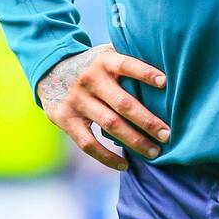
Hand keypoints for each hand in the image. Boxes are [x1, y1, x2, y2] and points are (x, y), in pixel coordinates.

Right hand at [37, 43, 168, 170]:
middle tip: (167, 135)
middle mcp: (90, 80)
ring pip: (110, 125)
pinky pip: (89, 144)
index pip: (127, 65)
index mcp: (104, 61)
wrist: (50, 69)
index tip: (166, 83)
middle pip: (123, 103)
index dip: (146, 73)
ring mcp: (77, 101)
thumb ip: (128, 56)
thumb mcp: (106, 53)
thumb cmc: (93, 65)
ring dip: (134, 141)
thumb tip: (166, 65)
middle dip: (148, 121)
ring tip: (154, 152)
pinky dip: (107, 157)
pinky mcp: (66, 119)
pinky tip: (125, 165)